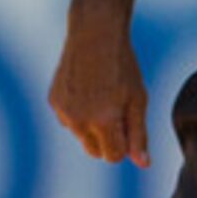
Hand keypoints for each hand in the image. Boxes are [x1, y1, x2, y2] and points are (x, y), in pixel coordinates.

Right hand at [49, 9, 149, 166]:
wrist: (95, 33)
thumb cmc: (122, 66)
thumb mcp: (137, 100)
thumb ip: (138, 135)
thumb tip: (143, 164)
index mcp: (104, 121)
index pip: (114, 156)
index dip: (125, 144)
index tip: (128, 123)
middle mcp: (80, 120)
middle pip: (95, 152)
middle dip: (107, 140)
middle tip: (117, 111)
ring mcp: (63, 111)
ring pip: (81, 136)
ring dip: (92, 125)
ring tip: (101, 94)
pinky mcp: (53, 102)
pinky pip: (69, 120)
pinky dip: (78, 113)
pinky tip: (86, 88)